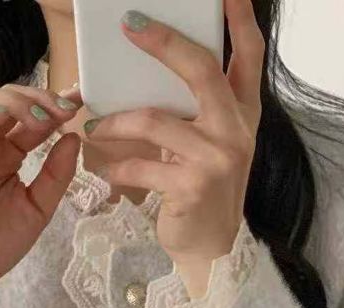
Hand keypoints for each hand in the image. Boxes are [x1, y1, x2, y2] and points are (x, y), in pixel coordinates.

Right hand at [0, 79, 82, 307]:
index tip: (79, 101)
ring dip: (14, 101)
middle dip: (39, 97)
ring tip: (41, 118)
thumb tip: (74, 138)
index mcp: (9, 154)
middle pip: (9, 99)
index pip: (31, 118)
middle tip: (64, 109)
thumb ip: (56, 175)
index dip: (54, 104)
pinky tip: (5, 117)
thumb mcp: (38, 209)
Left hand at [83, 0, 263, 292]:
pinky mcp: (192, 185)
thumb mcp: (210, 145)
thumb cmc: (201, 191)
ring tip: (94, 127)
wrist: (210, 248)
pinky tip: (106, 171)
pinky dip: (116, 167)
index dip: (240, 20)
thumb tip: (156, 68)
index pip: (249, 57)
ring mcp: (217, 158)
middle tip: (130, 24)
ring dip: (115, 121)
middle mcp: (236, 130)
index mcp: (244, 114)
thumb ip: (198, 110)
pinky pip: (141, 165)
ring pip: (155, 120)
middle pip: (202, 70)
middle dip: (164, 42)